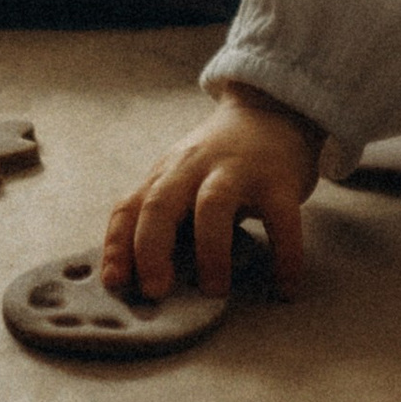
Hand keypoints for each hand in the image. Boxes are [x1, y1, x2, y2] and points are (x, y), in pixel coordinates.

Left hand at [101, 85, 323, 302]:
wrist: (271, 110)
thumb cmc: (217, 161)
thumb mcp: (181, 179)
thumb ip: (160, 218)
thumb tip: (137, 277)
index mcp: (165, 175)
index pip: (130, 207)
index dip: (118, 245)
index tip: (115, 283)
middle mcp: (194, 169)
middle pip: (161, 204)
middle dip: (151, 249)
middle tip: (155, 291)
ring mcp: (237, 172)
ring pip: (213, 205)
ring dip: (210, 251)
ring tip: (214, 290)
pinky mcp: (279, 181)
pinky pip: (281, 221)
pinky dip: (283, 257)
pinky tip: (285, 288)